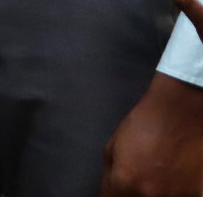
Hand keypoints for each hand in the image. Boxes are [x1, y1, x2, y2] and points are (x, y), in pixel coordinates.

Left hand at [102, 74, 202, 195]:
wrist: (182, 113)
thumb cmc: (147, 123)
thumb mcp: (113, 145)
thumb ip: (109, 173)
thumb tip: (109, 189)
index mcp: (123, 181)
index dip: (112, 194)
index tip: (116, 188)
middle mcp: (148, 194)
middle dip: (129, 193)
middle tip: (137, 177)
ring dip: (151, 193)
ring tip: (155, 175)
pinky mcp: (193, 195)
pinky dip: (171, 192)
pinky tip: (170, 178)